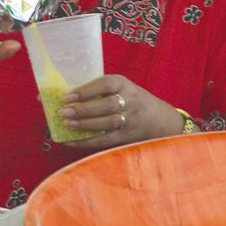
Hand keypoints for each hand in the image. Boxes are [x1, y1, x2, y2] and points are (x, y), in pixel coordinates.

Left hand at [59, 74, 183, 148]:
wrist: (160, 120)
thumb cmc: (134, 101)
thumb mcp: (124, 88)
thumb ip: (102, 90)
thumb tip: (68, 97)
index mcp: (126, 85)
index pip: (106, 84)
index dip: (86, 90)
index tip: (69, 96)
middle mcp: (130, 101)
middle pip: (106, 105)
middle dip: (83, 109)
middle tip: (64, 112)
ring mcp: (130, 120)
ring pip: (107, 123)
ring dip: (85, 124)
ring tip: (67, 124)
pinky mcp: (127, 136)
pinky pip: (105, 140)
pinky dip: (87, 142)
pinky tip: (71, 141)